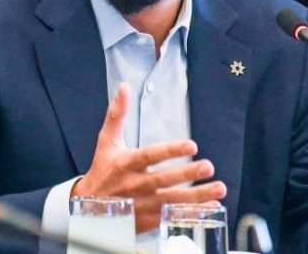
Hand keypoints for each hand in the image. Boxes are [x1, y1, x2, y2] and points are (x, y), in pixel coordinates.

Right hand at [71, 83, 226, 232]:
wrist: (89, 208)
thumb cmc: (101, 169)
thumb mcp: (106, 140)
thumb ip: (117, 114)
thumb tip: (124, 87)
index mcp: (124, 164)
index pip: (150, 156)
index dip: (170, 150)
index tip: (192, 145)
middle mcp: (134, 185)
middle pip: (163, 180)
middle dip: (186, 174)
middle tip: (208, 166)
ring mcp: (142, 205)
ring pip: (172, 201)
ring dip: (197, 196)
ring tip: (219, 188)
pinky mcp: (148, 221)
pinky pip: (172, 218)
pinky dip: (191, 215)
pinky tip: (211, 208)